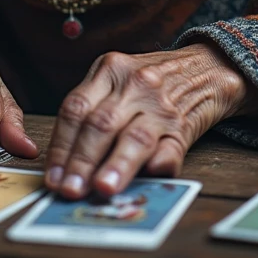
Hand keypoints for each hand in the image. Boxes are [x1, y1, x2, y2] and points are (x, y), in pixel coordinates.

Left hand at [44, 42, 257, 198]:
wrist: (205, 67)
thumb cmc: (150, 81)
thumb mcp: (117, 79)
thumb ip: (93, 110)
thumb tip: (64, 165)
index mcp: (109, 69)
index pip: (75, 108)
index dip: (60, 145)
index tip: (52, 177)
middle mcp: (134, 84)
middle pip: (100, 124)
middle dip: (81, 161)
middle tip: (70, 190)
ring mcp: (161, 105)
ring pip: (134, 137)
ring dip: (117, 165)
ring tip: (102, 189)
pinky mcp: (184, 126)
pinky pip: (170, 148)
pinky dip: (159, 163)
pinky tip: (149, 175)